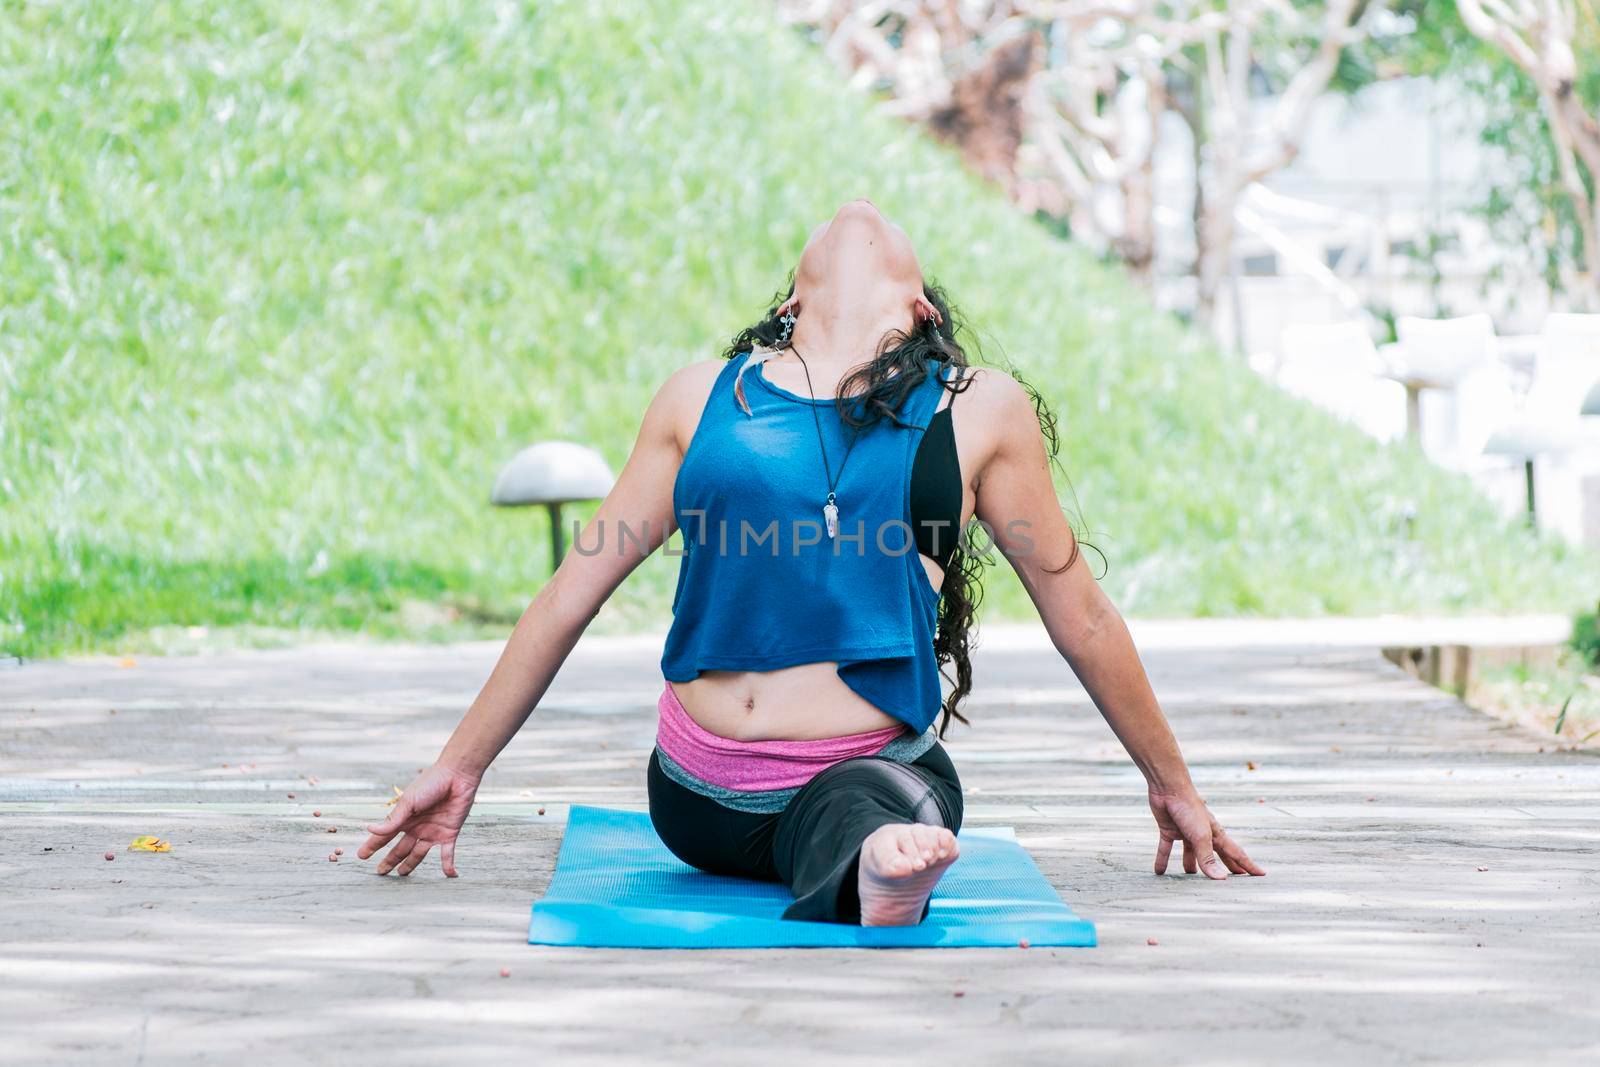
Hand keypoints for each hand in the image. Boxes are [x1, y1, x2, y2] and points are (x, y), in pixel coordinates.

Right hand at [357, 763, 481, 876]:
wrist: (456, 776)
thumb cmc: (430, 784)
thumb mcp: (408, 802)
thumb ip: (392, 820)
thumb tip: (370, 830)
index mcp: (405, 818)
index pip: (385, 836)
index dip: (373, 846)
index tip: (361, 856)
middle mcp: (417, 827)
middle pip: (400, 848)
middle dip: (390, 860)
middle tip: (380, 872)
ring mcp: (432, 831)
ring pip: (419, 854)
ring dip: (411, 865)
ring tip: (401, 874)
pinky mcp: (449, 834)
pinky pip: (447, 854)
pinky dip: (448, 866)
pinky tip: (450, 875)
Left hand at [1149, 786, 1264, 878]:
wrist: (1168, 788)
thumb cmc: (1189, 808)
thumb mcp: (1200, 836)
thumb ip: (1207, 858)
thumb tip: (1220, 879)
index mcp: (1216, 834)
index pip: (1236, 853)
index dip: (1248, 865)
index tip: (1261, 874)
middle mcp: (1203, 834)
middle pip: (1216, 854)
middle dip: (1225, 866)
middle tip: (1233, 878)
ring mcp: (1185, 832)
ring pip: (1190, 852)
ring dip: (1191, 864)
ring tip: (1191, 876)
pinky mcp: (1169, 829)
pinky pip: (1166, 848)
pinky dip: (1162, 859)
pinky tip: (1159, 871)